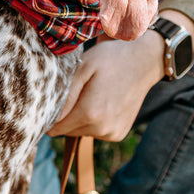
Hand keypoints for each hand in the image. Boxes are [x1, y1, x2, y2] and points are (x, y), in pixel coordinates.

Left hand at [48, 10, 193, 140]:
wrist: (144, 61)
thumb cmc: (111, 59)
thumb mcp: (83, 67)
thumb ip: (65, 94)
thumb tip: (50, 117)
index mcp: (90, 113)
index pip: (54, 128)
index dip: (49, 115)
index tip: (53, 100)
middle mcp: (101, 129)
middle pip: (66, 131)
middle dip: (65, 116)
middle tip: (77, 92)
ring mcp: (111, 134)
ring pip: (80, 132)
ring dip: (79, 118)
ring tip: (91, 95)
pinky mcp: (118, 135)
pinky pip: (94, 132)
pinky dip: (93, 121)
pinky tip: (102, 103)